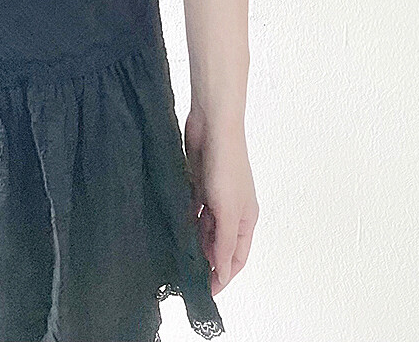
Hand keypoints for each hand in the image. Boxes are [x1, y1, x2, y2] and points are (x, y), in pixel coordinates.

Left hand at [183, 107, 257, 295]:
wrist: (212, 124)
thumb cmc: (226, 164)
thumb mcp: (227, 209)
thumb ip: (224, 242)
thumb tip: (222, 272)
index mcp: (246, 218)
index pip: (236, 257)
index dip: (223, 275)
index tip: (205, 293)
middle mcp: (232, 210)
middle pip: (219, 244)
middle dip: (205, 260)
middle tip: (184, 276)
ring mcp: (215, 196)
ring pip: (204, 228)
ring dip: (194, 241)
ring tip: (176, 256)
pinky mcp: (198, 184)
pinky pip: (192, 210)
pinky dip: (185, 221)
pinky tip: (172, 229)